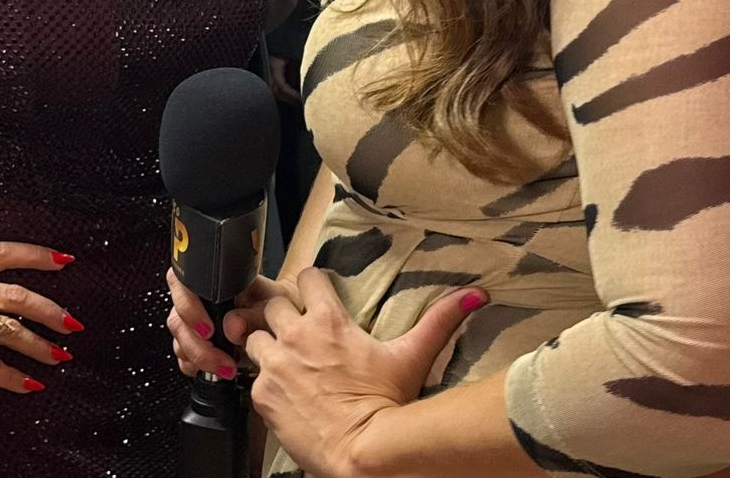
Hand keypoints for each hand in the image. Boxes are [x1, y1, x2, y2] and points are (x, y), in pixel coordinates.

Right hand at [0, 242, 78, 394]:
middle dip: (50, 310)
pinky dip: (12, 376)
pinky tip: (29, 385)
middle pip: (17, 295)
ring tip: (60, 357)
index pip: (4, 253)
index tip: (66, 261)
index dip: (37, 255)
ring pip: (8, 330)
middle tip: (73, 324)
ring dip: (39, 346)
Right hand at [165, 267, 298, 378]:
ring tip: (225, 368)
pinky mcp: (198, 342)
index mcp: (215, 279)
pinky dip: (196, 366)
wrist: (287, 321)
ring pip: (179, 339)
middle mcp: (200, 298)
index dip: (188, 307)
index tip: (208, 330)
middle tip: (219, 359)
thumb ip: (254, 314)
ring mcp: (196, 320)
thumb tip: (232, 325)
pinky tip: (215, 370)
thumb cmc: (281, 305)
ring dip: (198, 358)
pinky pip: (184, 356)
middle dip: (196, 345)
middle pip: (178, 318)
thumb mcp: (274, 305)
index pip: (183, 283)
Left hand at [243, 268, 484, 477]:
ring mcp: (276, 364)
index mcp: (329, 319)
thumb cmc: (388, 405)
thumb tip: (477, 293)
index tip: (315, 296)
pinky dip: (264, 381)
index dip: (310, 284)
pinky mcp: (263, 394)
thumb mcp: (413, 357)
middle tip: (295, 331)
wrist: (364, 452)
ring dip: (265, 343)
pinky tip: (281, 391)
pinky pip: (252, 377)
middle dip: (282, 313)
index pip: (307, 277)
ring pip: (252, 335)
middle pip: (272, 302)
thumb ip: (441, 320)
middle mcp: (296, 335)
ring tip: (282, 360)